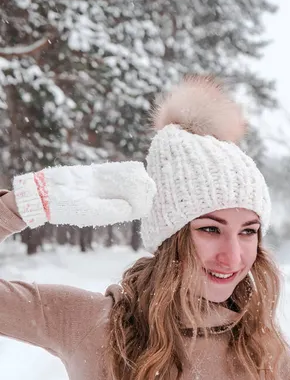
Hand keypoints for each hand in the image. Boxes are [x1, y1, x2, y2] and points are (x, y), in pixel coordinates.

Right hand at [13, 161, 155, 227]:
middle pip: (131, 195)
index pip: (132, 209)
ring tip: (149, 176)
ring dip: (137, 180)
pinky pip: (113, 172)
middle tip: (153, 184)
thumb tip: (129, 207)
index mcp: (108, 212)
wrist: (45, 194)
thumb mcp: (89, 210)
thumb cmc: (66, 207)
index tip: (152, 197)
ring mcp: (101, 187)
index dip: (144, 204)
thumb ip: (109, 209)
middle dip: (143, 190)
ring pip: (125, 183)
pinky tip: (137, 167)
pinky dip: (125, 171)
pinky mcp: (94, 176)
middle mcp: (107, 201)